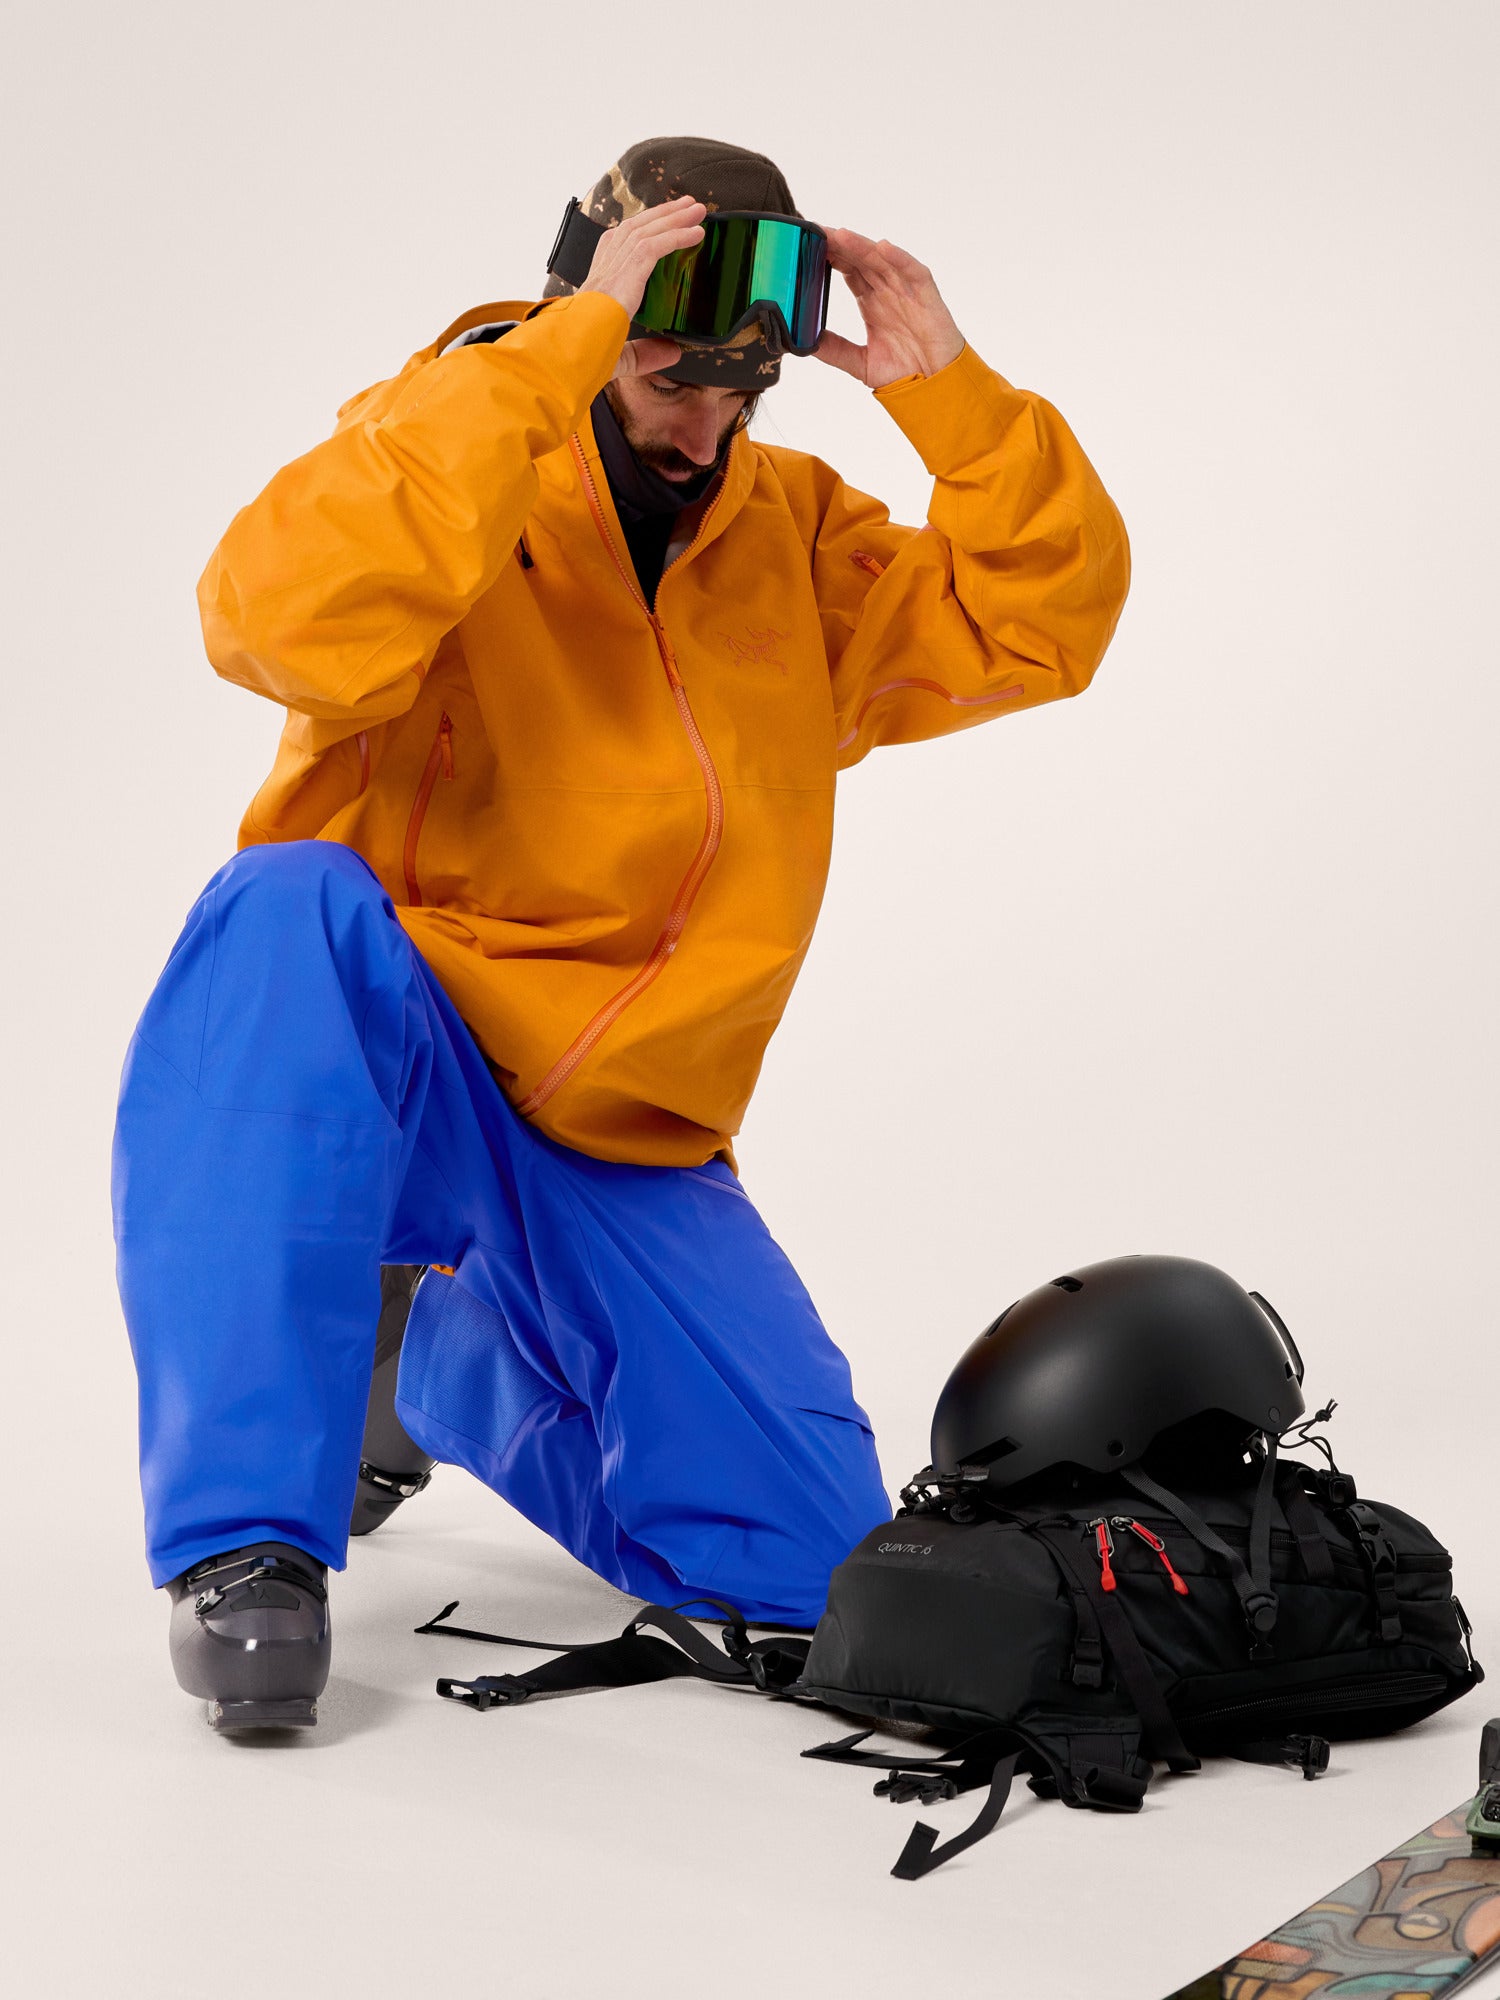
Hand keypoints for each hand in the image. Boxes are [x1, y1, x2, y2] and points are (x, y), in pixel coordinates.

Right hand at [579, 194, 705, 379]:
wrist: (567, 355)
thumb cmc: (582, 358)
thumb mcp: (618, 358)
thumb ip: (644, 355)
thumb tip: (674, 352)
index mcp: (596, 284)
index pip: (616, 247)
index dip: (638, 232)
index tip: (657, 225)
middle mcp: (602, 269)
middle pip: (634, 229)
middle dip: (661, 215)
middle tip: (686, 206)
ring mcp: (611, 268)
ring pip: (645, 231)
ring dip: (673, 217)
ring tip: (696, 209)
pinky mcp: (624, 273)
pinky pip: (654, 246)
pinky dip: (677, 236)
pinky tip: (697, 232)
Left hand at [816, 230, 965, 388]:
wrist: (934, 386)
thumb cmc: (905, 371)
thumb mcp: (860, 363)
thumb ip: (835, 350)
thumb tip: (806, 342)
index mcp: (871, 302)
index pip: (847, 270)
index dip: (830, 256)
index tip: (808, 245)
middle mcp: (888, 291)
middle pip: (861, 259)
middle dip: (840, 245)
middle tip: (817, 231)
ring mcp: (907, 291)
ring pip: (882, 261)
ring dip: (862, 246)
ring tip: (840, 235)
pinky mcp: (927, 297)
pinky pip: (914, 272)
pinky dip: (900, 259)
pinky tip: (883, 248)